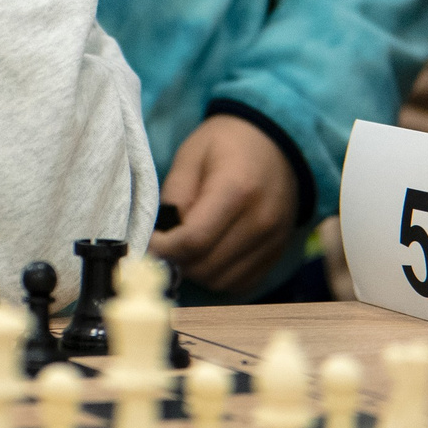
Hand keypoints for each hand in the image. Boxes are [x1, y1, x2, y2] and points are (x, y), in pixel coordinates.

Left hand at [151, 113, 298, 293]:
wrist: (278, 143)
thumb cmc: (226, 144)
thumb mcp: (191, 156)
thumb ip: (175, 196)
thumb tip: (162, 236)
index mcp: (236, 190)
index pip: (194, 240)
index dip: (163, 248)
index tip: (149, 241)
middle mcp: (260, 221)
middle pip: (206, 266)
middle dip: (177, 260)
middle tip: (166, 243)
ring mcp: (273, 241)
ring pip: (221, 281)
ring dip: (197, 271)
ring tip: (188, 247)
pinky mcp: (277, 253)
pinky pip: (239, 283)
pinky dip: (218, 275)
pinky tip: (211, 252)